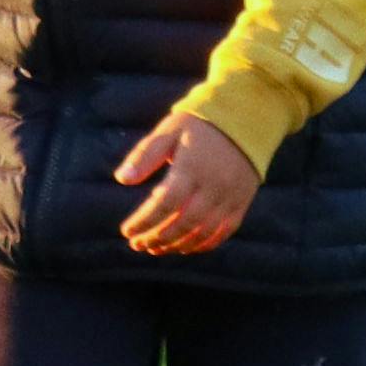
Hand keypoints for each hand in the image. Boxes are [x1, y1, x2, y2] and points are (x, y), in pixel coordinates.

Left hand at [113, 110, 254, 256]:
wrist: (245, 116)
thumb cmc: (199, 124)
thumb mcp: (169, 131)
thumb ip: (144, 156)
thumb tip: (121, 179)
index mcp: (192, 168)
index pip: (164, 204)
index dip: (144, 221)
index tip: (126, 231)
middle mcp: (213, 186)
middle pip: (182, 223)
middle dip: (157, 238)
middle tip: (137, 244)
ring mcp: (230, 197)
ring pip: (202, 233)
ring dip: (177, 245)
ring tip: (156, 248)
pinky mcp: (242, 203)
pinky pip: (223, 232)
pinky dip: (203, 245)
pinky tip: (185, 247)